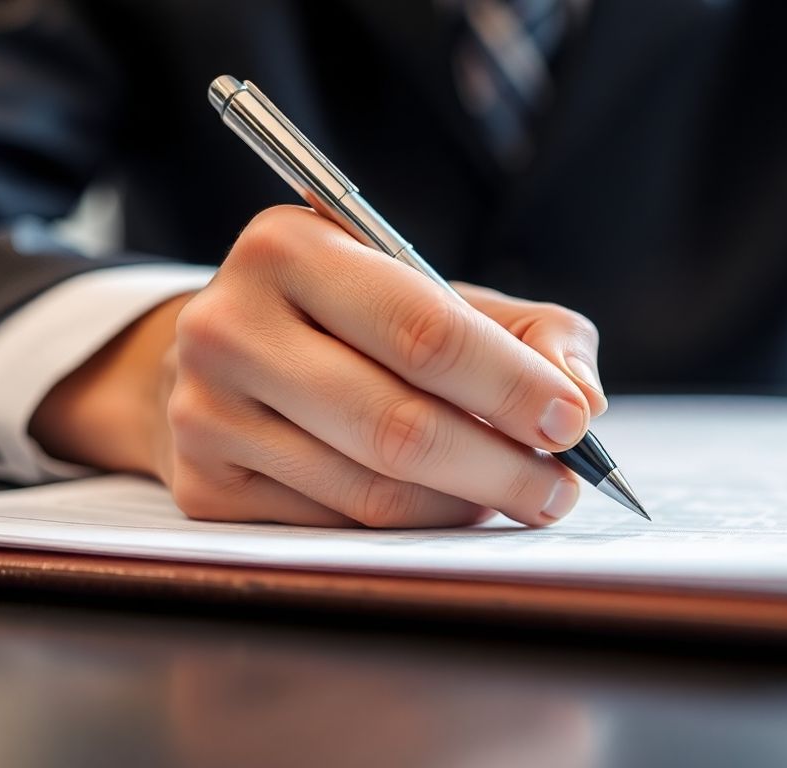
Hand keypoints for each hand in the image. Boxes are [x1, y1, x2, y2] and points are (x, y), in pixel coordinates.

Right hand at [31, 205, 606, 527]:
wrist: (228, 357)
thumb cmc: (355, 322)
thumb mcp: (437, 293)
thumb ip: (529, 331)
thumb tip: (583, 398)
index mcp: (291, 247)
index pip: (423, 331)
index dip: (510, 385)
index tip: (574, 424)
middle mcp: (230, 325)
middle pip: (397, 425)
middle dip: (501, 466)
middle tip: (560, 490)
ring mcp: (205, 412)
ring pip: (371, 492)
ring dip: (463, 504)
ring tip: (514, 494)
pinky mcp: (203, 487)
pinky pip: (336, 529)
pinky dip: (411, 526)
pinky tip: (442, 503)